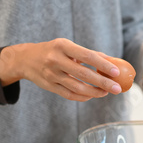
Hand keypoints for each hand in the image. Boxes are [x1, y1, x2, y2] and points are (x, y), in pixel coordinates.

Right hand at [0, 38, 122, 100]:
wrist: (26, 59)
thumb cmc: (53, 51)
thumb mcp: (68, 46)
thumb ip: (88, 54)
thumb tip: (112, 61)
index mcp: (62, 46)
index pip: (87, 56)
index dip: (103, 64)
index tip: (116, 71)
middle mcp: (55, 60)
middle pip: (84, 74)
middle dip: (103, 82)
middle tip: (117, 88)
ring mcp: (51, 75)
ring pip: (77, 87)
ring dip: (95, 92)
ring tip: (107, 92)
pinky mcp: (49, 86)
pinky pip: (69, 95)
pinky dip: (83, 97)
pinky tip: (93, 95)